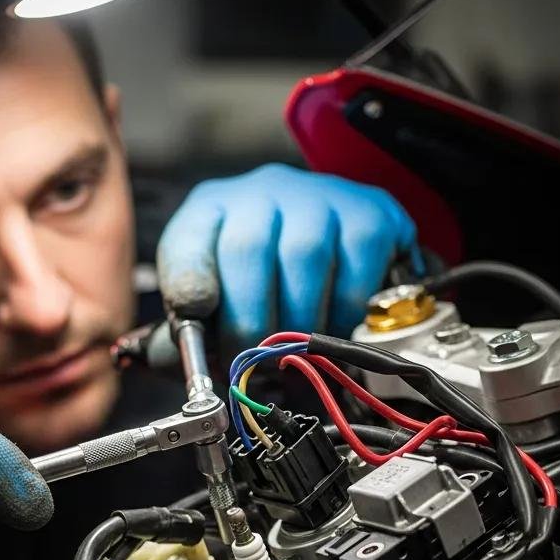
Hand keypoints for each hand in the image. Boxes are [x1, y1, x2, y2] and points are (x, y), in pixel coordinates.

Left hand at [156, 163, 420, 344]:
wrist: (332, 237)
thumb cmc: (264, 282)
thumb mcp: (219, 300)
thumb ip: (201, 332)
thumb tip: (196, 366)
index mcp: (210, 212)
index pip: (189, 238)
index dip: (189, 279)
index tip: (196, 314)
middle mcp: (261, 193)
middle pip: (248, 248)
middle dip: (249, 321)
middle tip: (255, 365)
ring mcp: (319, 197)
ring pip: (306, 257)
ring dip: (297, 321)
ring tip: (294, 355)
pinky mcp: (370, 214)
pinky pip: (356, 268)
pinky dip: (343, 313)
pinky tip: (332, 329)